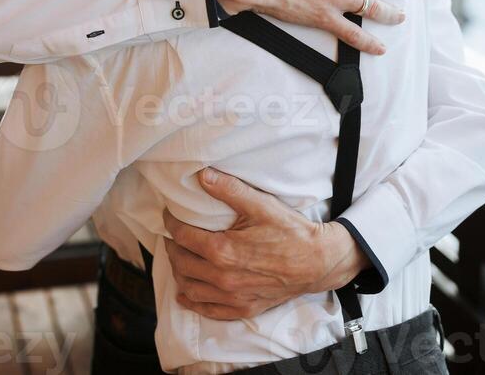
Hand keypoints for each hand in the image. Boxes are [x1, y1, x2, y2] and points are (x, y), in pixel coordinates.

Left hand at [163, 167, 370, 320]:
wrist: (317, 262)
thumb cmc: (289, 231)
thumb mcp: (260, 204)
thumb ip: (228, 189)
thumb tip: (202, 175)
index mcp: (223, 250)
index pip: (183, 236)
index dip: (170, 224)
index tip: (168, 215)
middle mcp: (223, 278)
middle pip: (181, 263)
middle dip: (172, 247)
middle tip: (171, 234)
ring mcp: (232, 297)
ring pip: (190, 288)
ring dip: (178, 272)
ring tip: (178, 256)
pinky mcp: (242, 309)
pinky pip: (208, 310)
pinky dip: (192, 301)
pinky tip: (186, 292)